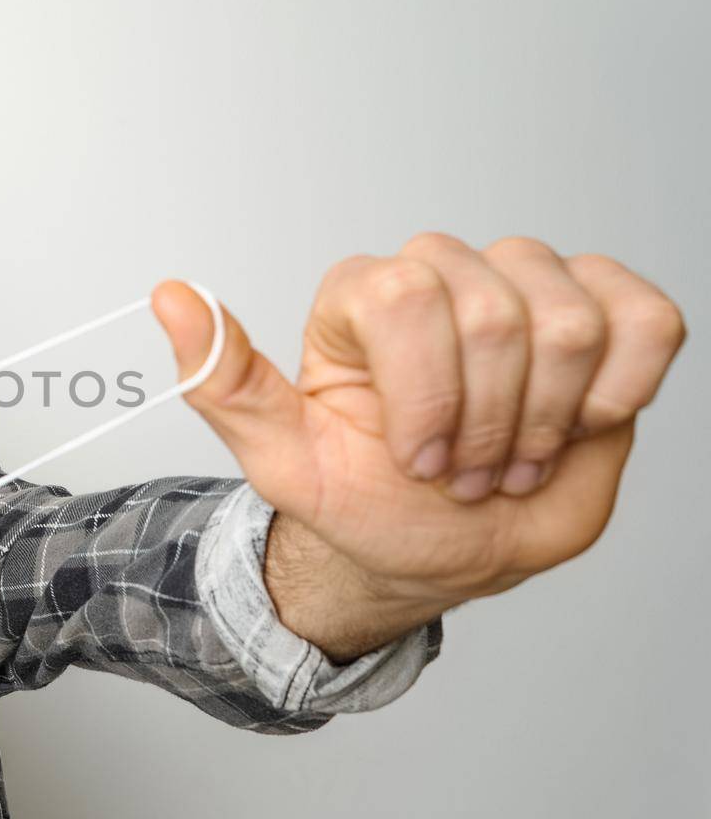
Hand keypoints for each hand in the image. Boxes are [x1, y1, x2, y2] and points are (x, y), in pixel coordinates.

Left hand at [152, 234, 686, 610]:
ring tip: (509, 458)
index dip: (428, 399)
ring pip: (569, 320)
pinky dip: (620, 391)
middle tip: (461, 473)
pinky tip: (580, 423)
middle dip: (486, 425)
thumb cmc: (364, 502)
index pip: (410, 298)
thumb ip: (226, 380)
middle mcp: (442, 271)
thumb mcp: (282, 457)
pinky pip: (645, 321)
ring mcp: (527, 285)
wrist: (438, 547)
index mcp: (362, 296)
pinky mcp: (605, 312)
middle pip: (496, 315)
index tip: (416, 462)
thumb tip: (172, 297)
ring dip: (546, 421)